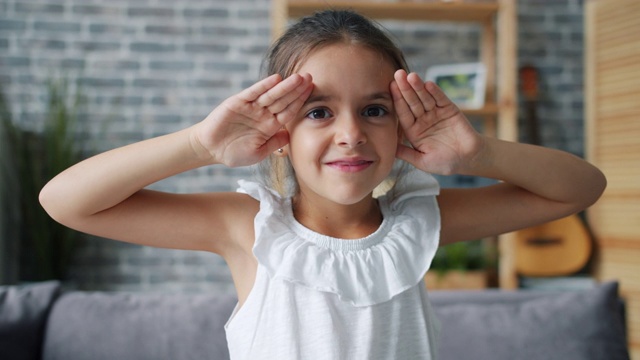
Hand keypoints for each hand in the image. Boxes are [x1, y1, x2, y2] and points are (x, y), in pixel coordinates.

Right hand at [191, 73, 312, 166]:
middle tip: (311, 78)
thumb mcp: (258, 153)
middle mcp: (263, 114)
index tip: (313, 93)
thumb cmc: (234, 153)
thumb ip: (275, 144)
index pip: (289, 111)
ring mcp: (252, 107)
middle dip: (297, 90)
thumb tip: (291, 136)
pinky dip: (264, 85)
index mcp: (270, 126)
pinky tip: (276, 78)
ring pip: (272, 95)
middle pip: (284, 100)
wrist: (211, 149)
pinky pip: (253, 93)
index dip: (301, 102)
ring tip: (299, 77)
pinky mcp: (238, 102)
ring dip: (285, 86)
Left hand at [390, 70, 482, 174]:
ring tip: (411, 76)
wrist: (469, 160)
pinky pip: (441, 99)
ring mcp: (436, 113)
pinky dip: (435, 92)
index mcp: (413, 131)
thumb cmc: (445, 163)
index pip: (403, 113)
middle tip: (397, 74)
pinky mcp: (450, 110)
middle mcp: (423, 120)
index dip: (397, 100)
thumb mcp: (422, 161)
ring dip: (418, 87)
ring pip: (425, 98)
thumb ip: (406, 154)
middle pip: (412, 102)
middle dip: (405, 88)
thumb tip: (388, 149)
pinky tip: (428, 84)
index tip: (390, 88)